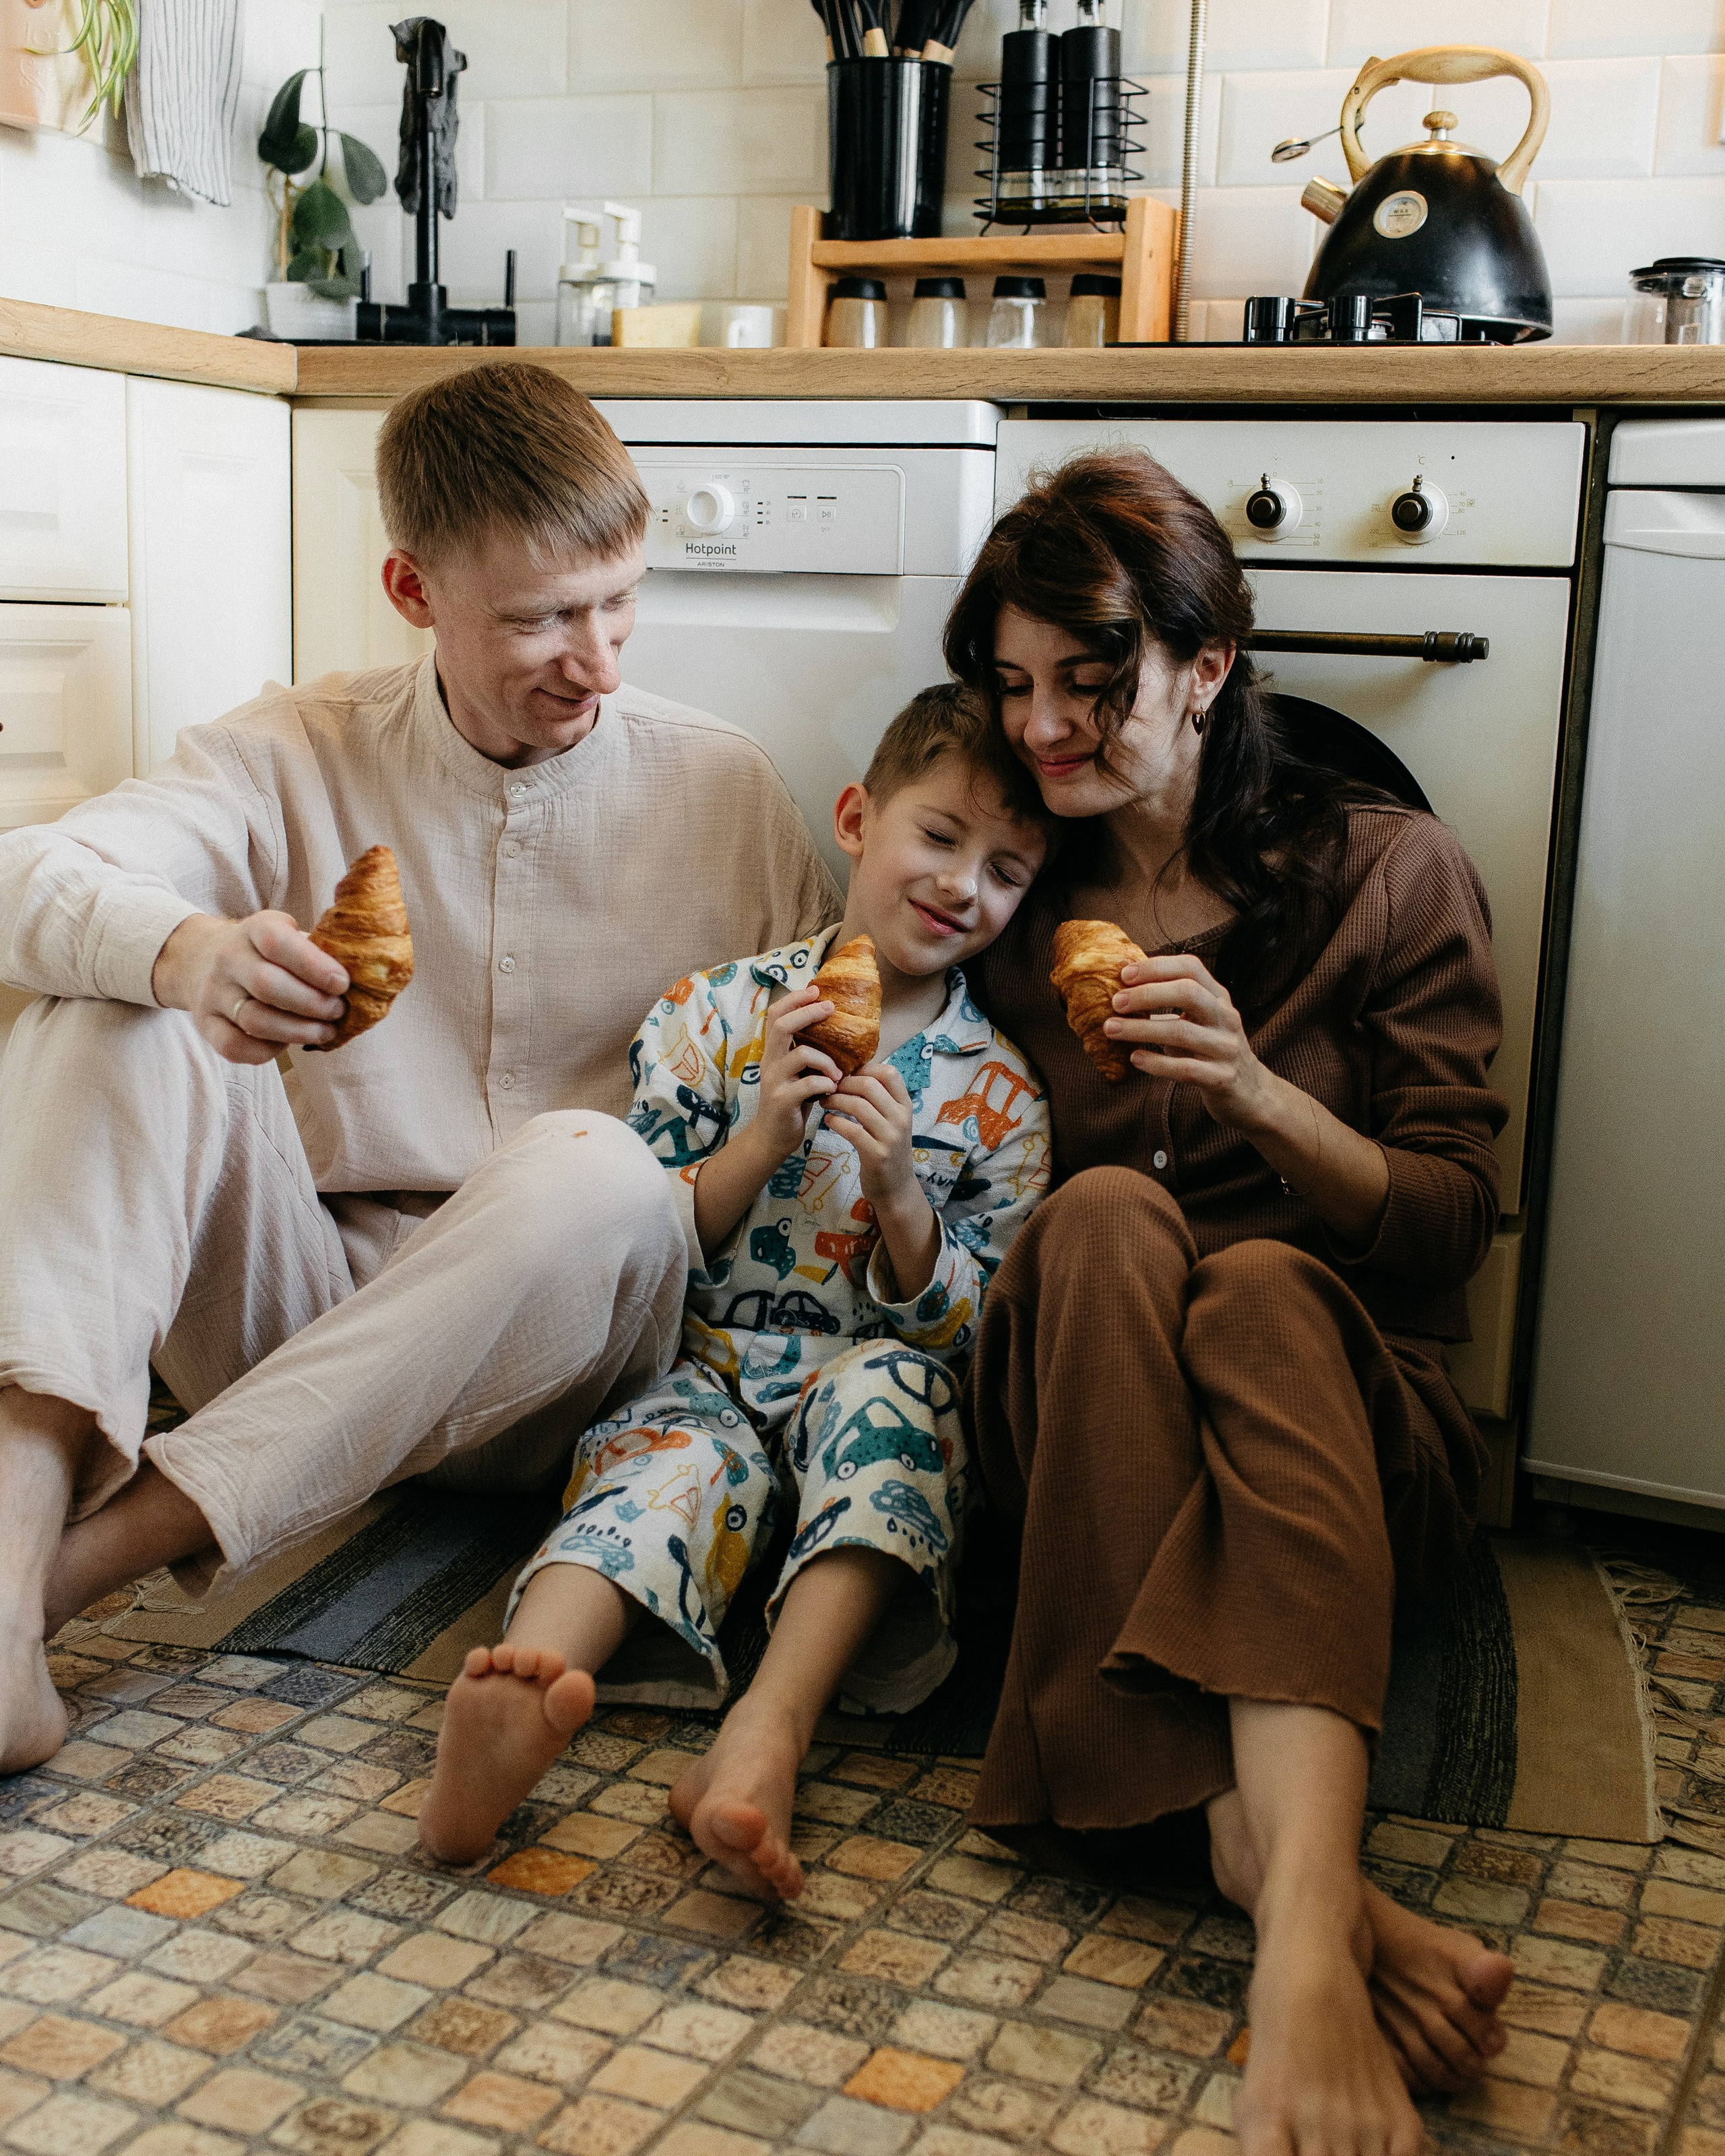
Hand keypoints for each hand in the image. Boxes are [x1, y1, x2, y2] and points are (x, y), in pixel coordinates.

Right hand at [151, 911, 348, 1066]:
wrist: (203, 959)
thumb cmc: (266, 953)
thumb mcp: (288, 935)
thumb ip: (319, 951)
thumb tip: (368, 975)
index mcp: (255, 929)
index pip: (278, 943)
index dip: (314, 966)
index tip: (342, 984)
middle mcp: (228, 958)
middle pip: (268, 985)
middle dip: (312, 1004)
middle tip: (338, 1012)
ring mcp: (213, 992)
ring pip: (255, 1020)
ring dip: (298, 1032)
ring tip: (324, 1032)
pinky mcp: (205, 1022)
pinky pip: (234, 1046)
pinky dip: (267, 1052)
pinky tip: (287, 1044)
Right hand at [745, 984, 840, 1167]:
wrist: (773, 1137)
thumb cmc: (793, 1101)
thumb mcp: (799, 1073)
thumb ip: (809, 1052)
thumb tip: (838, 1028)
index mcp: (774, 1052)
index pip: (775, 1015)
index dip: (793, 999)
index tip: (816, 989)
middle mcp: (770, 1061)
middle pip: (782, 1025)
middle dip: (808, 1013)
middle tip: (831, 1009)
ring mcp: (773, 1081)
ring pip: (800, 1054)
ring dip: (827, 1059)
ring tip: (839, 1072)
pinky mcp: (782, 1100)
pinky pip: (808, 1084)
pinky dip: (826, 1083)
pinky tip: (832, 1089)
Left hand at [825, 1063, 919, 1213]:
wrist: (895, 1187)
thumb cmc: (888, 1148)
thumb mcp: (892, 1121)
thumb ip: (880, 1100)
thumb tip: (853, 1072)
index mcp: (905, 1105)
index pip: (889, 1073)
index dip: (864, 1068)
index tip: (847, 1074)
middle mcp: (901, 1118)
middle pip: (869, 1085)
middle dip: (844, 1083)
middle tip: (829, 1088)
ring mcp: (891, 1137)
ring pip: (858, 1106)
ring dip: (835, 1100)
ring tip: (824, 1102)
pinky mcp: (877, 1155)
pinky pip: (852, 1130)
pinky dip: (835, 1122)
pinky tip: (828, 1121)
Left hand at [1106, 952, 1276, 1132]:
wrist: (1250, 1094)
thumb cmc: (1210, 1052)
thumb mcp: (1197, 1021)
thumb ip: (1169, 1004)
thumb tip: (1121, 986)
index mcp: (1218, 997)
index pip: (1191, 968)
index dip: (1157, 967)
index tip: (1124, 973)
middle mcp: (1226, 1018)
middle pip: (1188, 993)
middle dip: (1148, 994)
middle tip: (1116, 1002)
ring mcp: (1227, 1048)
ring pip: (1182, 1032)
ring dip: (1141, 1029)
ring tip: (1110, 1029)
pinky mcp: (1223, 1078)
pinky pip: (1187, 1068)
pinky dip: (1157, 1063)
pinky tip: (1135, 1058)